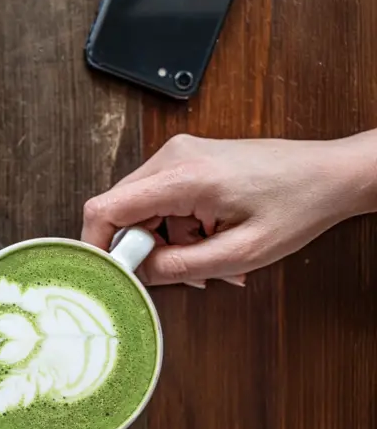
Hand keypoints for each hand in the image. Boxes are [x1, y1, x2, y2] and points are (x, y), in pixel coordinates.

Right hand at [81, 132, 376, 287]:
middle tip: (174, 271)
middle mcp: (173, 157)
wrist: (331, 174)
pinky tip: (207, 239)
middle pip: (118, 209)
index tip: (111, 272)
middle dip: (138, 247)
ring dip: (161, 239)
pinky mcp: (186, 159)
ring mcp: (178, 154)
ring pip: (139, 207)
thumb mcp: (240, 253)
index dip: (98, 245)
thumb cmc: (299, 204)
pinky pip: (159, 199)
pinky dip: (174, 226)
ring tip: (204, 257)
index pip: (106, 209)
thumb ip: (180, 267)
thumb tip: (138, 274)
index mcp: (183, 176)